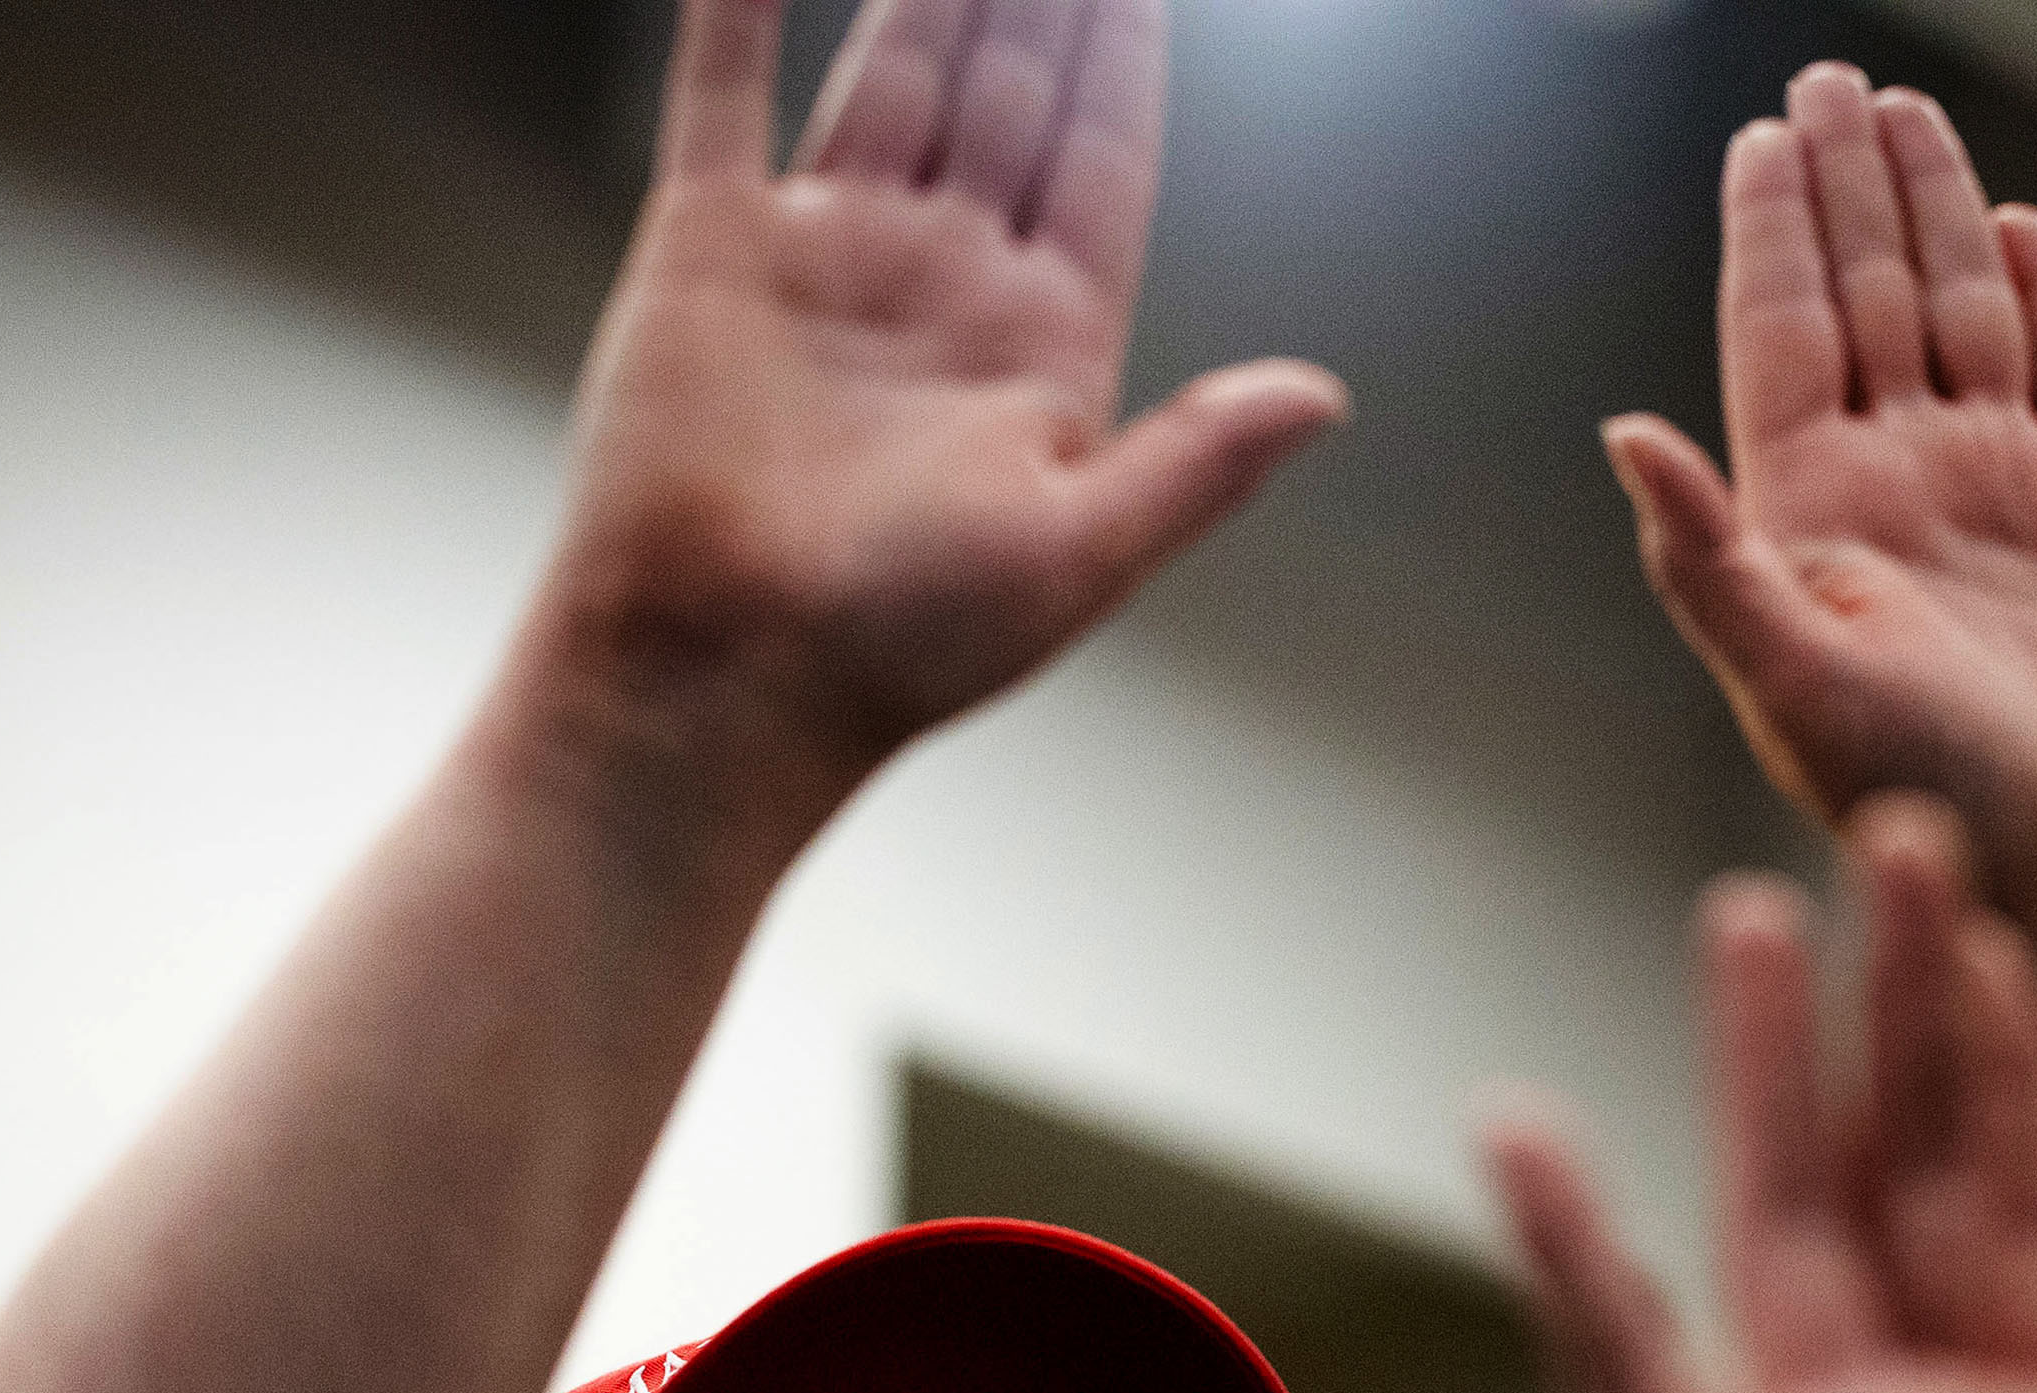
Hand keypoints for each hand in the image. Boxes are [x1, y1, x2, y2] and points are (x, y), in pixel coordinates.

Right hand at [532, 0, 1345, 780]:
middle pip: (1007, 93)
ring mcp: (827, 254)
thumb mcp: (1082, 548)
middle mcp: (939, 284)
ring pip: (895, 72)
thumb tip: (1326, 397)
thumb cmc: (898, 649)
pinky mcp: (710, 246)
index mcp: (1038, 347)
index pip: (1101, 159)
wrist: (717, 681)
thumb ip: (1202, 457)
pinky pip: (730, 91)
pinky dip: (745, 4)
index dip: (1125, 56)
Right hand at [1486, 804, 2036, 1392]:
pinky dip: (1583, 1265)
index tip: (1995, 936)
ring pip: (1792, 1232)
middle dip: (1909, 1010)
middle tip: (1896, 837)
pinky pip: (1651, 1387)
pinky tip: (1520, 1136)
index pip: (2030, 1219)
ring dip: (1773, 1077)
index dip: (2014, 1076)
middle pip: (1913, 1180)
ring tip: (1754, 916)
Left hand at [1607, 69, 2036, 1081]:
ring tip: (1905, 112)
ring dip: (1933, 210)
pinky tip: (2014, 225)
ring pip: (1962, 312)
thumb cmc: (1937, 806)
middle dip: (1847, 189)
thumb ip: (1706, 558)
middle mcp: (1905, 491)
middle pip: (1865, 297)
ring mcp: (2008, 490)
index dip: (1772, 234)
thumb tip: (1621, 432)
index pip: (1782, 338)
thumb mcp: (1795, 682)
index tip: (1762, 136)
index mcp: (1816, 522)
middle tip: (1830, 79)